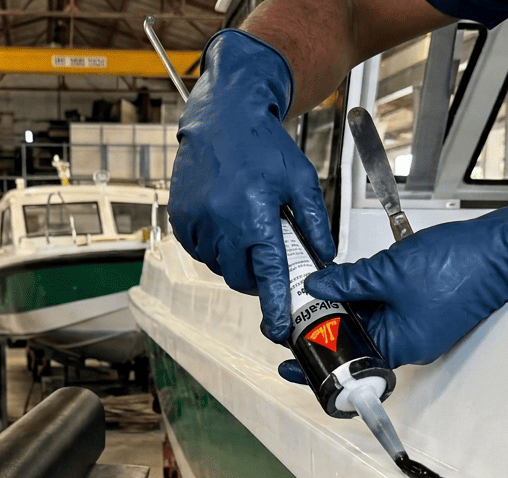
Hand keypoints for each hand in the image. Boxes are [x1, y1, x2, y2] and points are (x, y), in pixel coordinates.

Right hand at [170, 29, 335, 341]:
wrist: (223, 117)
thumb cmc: (263, 145)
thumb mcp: (300, 180)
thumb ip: (314, 222)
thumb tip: (326, 257)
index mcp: (255, 214)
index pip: (267, 273)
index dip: (274, 305)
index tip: (279, 328)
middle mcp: (222, 220)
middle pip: (239, 276)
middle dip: (254, 278)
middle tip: (265, 261)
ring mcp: (197, 220)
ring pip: (217, 265)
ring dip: (232, 261)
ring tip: (243, 232)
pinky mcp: (181, 216)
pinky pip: (197, 249)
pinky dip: (211, 247)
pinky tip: (223, 224)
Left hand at [300, 169, 507, 367]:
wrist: (503, 250)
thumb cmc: (461, 266)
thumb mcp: (389, 272)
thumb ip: (348, 280)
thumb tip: (317, 285)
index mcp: (402, 346)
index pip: (348, 363)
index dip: (316, 358)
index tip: (289, 358)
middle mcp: (408, 341)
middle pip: (354, 343)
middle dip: (325, 328)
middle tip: (295, 315)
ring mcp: (416, 324)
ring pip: (367, 322)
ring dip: (343, 307)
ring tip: (316, 292)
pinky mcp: (422, 305)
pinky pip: (384, 306)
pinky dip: (364, 295)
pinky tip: (346, 278)